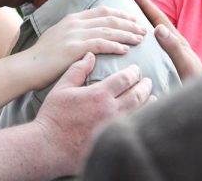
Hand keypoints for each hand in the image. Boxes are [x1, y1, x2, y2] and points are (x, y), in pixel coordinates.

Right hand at [20, 6, 146, 90]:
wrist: (28, 66)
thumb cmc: (43, 57)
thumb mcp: (58, 37)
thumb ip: (73, 33)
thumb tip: (88, 34)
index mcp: (72, 18)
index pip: (103, 11)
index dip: (121, 14)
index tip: (133, 20)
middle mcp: (75, 23)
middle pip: (109, 19)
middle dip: (129, 23)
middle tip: (143, 30)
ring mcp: (75, 34)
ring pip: (108, 30)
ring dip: (127, 34)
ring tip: (140, 40)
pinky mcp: (75, 47)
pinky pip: (101, 44)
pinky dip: (115, 45)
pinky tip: (126, 50)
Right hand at [34, 53, 153, 175]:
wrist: (49, 145)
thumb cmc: (54, 115)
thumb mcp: (62, 87)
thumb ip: (78, 69)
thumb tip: (90, 55)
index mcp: (99, 94)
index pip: (124, 79)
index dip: (133, 72)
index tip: (135, 69)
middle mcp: (110, 110)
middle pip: (137, 95)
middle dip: (144, 85)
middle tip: (148, 80)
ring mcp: (114, 127)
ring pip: (139, 112)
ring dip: (148, 102)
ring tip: (152, 96)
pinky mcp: (113, 140)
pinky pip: (134, 127)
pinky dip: (141, 118)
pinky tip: (143, 116)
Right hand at [132, 0, 201, 79]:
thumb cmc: (196, 85)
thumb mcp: (185, 66)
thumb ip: (174, 48)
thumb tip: (158, 27)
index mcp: (177, 43)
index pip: (159, 19)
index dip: (147, 5)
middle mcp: (175, 46)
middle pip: (157, 22)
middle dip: (144, 10)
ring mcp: (173, 55)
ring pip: (156, 34)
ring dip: (143, 24)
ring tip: (129, 17)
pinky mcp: (171, 64)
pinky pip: (154, 46)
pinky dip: (144, 39)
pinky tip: (138, 43)